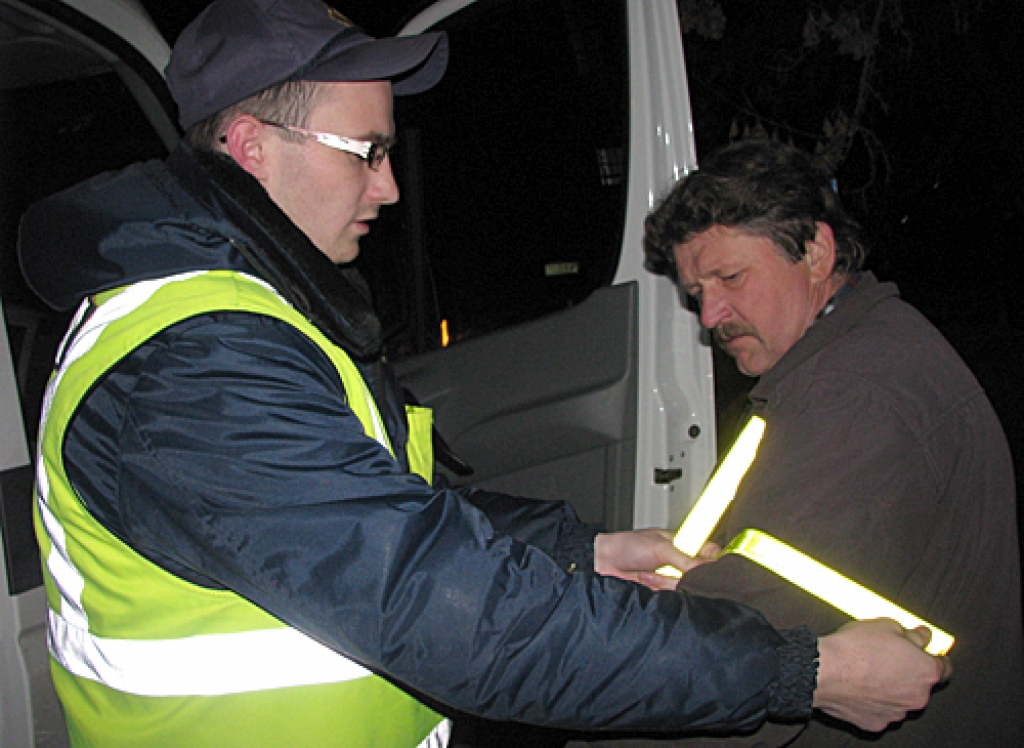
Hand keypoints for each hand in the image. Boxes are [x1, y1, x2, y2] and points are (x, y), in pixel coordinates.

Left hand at [594, 529, 719, 590]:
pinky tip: (647, 580)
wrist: (605, 561)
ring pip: (686, 586)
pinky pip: (672, 593)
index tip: (704, 568)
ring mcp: (672, 573)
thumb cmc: (628, 546)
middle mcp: (681, 558)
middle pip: (700, 574)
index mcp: (684, 542)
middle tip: (670, 571)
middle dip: (682, 576)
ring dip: (665, 582)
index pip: (711, 553)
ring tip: (650, 573)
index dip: (712, 562)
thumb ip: (686, 559)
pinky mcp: (663, 586)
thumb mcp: (660, 549)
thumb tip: (706, 569)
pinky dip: (659, 588)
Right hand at [813, 618, 951, 731]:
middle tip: (887, 656)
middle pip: (919, 684)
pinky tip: (859, 686)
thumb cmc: (853, 649)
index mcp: (925, 671)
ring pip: (899, 698)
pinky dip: (873, 700)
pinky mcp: (875, 722)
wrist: (823, 671)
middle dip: (907, 671)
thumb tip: (920, 636)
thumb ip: (911, 634)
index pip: (945, 667)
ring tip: (867, 669)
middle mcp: (917, 696)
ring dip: (890, 687)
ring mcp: (896, 713)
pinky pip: (880, 710)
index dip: (934, 657)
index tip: (926, 653)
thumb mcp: (887, 625)